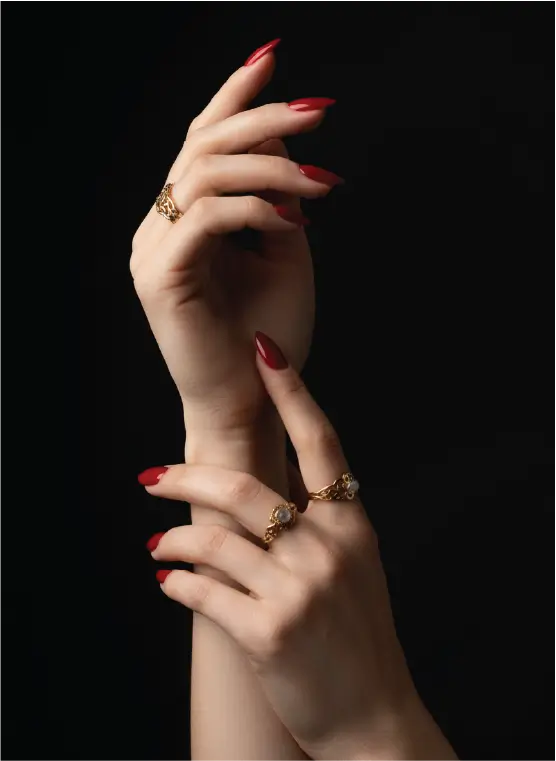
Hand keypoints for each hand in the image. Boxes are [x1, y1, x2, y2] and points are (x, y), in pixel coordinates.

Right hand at [130, 39, 341, 433]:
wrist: (250, 403)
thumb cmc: (267, 335)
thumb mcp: (285, 253)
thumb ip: (280, 199)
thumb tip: (286, 146)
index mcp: (183, 220)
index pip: (202, 143)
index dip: (234, 96)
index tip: (272, 59)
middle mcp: (159, 228)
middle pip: (202, 146)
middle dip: (262, 119)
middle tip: (317, 112)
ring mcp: (153, 251)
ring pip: (206, 174)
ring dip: (272, 168)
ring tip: (322, 180)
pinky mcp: (160, 277)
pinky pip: (207, 218)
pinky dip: (256, 208)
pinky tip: (295, 220)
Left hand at [139, 333, 457, 760]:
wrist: (374, 715)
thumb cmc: (356, 634)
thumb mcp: (353, 563)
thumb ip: (317, 518)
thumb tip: (259, 479)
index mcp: (351, 522)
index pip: (320, 440)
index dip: (291, 389)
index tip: (263, 348)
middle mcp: (328, 547)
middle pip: (241, 486)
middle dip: (184, 475)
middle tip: (149, 475)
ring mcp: (299, 589)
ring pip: (210, 539)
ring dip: (171, 540)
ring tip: (156, 546)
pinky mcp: (269, 632)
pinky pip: (201, 592)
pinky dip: (175, 584)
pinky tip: (168, 584)